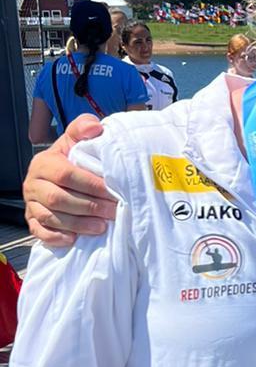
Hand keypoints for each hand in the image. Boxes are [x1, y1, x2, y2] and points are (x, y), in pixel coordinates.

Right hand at [23, 117, 113, 245]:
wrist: (58, 176)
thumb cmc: (71, 160)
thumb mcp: (75, 141)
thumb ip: (84, 129)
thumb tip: (96, 127)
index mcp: (44, 163)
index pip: (66, 174)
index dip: (91, 184)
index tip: (113, 191)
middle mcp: (33, 184)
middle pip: (58, 198)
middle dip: (88, 207)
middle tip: (113, 212)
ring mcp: (31, 204)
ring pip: (50, 217)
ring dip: (78, 224)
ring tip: (102, 227)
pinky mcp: (32, 221)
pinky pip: (40, 232)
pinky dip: (57, 237)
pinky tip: (75, 239)